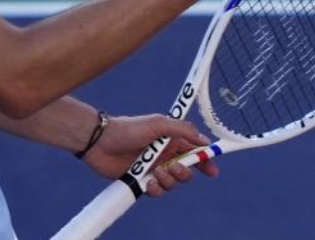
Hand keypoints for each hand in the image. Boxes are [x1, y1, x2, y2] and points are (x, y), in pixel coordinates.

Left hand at [81, 113, 218, 197]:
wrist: (101, 141)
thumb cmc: (129, 128)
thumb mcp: (158, 123)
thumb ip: (183, 130)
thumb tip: (204, 141)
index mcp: (171, 141)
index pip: (194, 152)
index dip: (205, 161)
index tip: (212, 171)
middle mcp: (164, 156)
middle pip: (186, 171)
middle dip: (184, 172)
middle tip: (174, 167)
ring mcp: (153, 169)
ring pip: (172, 183)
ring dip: (168, 180)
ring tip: (155, 172)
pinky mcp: (141, 181)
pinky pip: (157, 191)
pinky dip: (155, 189)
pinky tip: (147, 181)